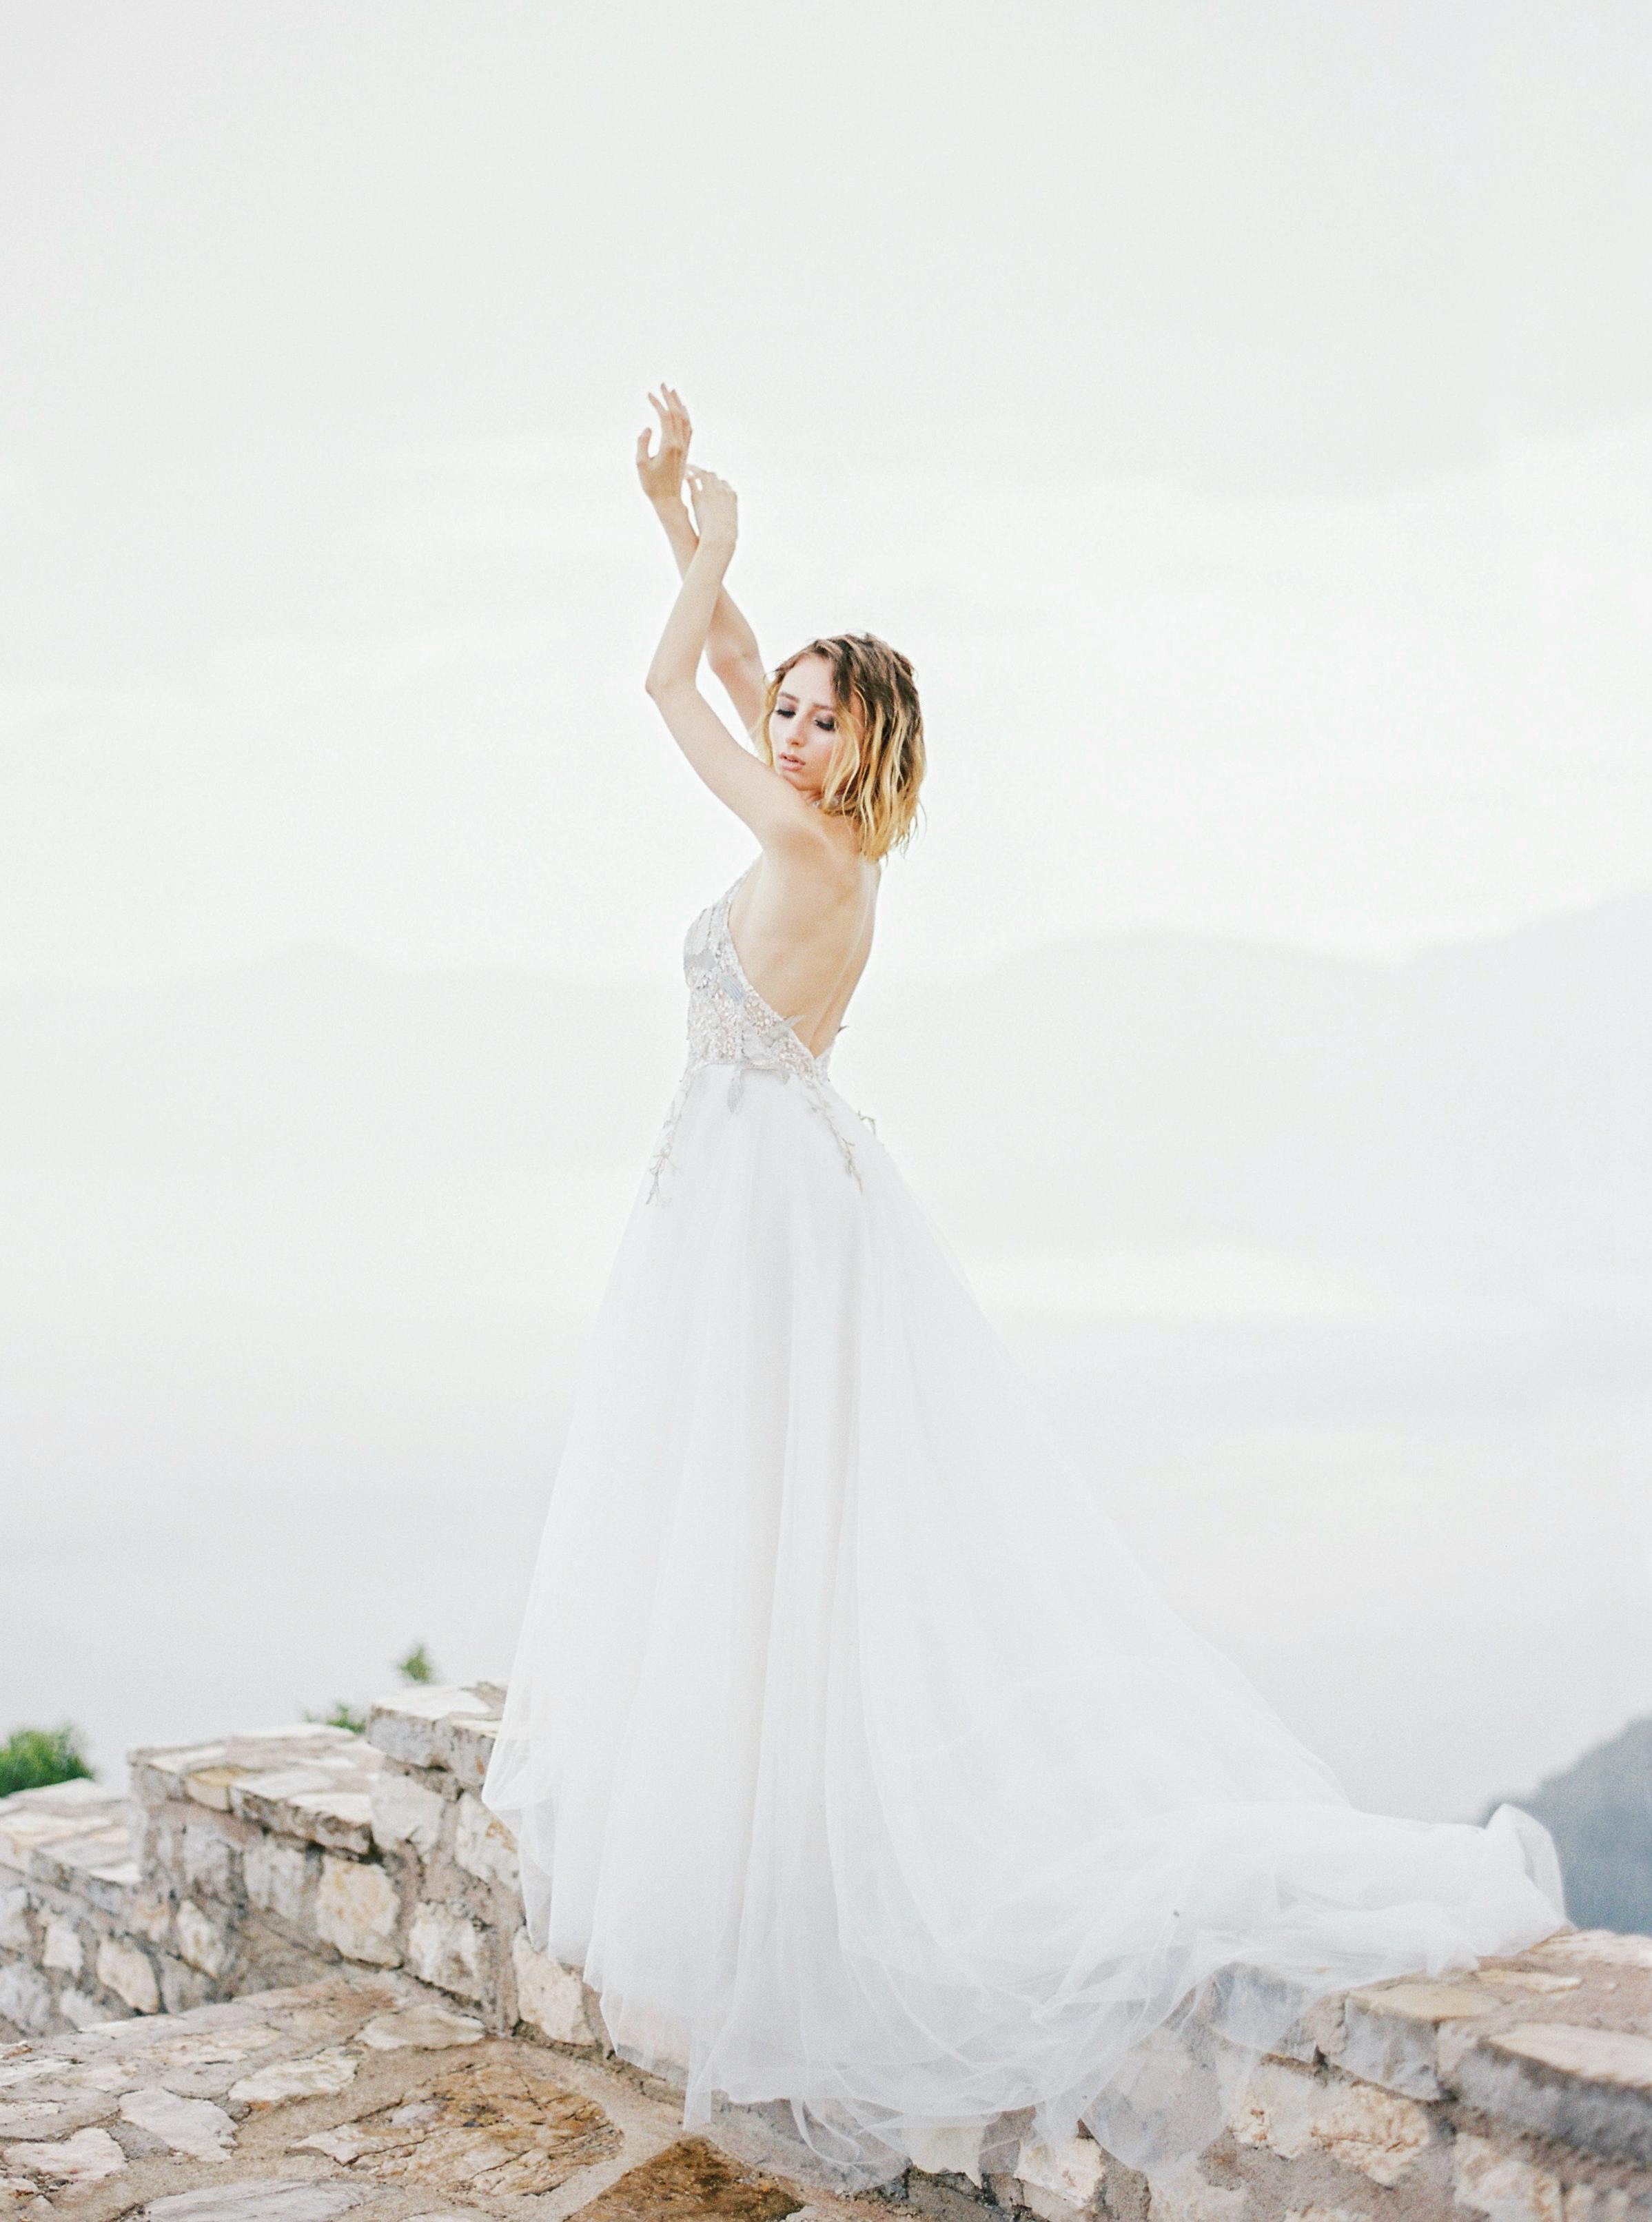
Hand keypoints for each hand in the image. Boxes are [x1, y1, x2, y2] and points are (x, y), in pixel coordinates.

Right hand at [635, 384, 691, 506]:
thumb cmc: (652, 484)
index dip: (658, 403)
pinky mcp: (686, 451)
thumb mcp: (641, 464)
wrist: (668, 500)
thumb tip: (648, 428)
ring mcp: (685, 447)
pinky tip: (682, 410)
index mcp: (669, 445)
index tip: (649, 394)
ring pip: (685, 420)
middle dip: (670, 398)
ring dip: (679, 404)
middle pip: (678, 414)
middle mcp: (680, 444)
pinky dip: (685, 416)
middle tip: (663, 384)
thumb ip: (642, 443)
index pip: (665, 417)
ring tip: (673, 392)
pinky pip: (688, 429)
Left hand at [686, 467, 737, 551]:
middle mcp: (722, 490)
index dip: (716, 483)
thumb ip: (728, 525)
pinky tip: (680, 474)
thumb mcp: (731, 529)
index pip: (724, 484)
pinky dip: (686, 475)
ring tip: (686, 467)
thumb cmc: (726, 539)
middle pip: (713, 476)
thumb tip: (728, 534)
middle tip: (695, 473)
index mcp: (732, 497)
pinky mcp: (698, 496)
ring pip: (702, 474)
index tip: (710, 484)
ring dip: (694, 470)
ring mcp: (710, 491)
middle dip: (705, 474)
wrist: (720, 539)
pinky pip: (691, 480)